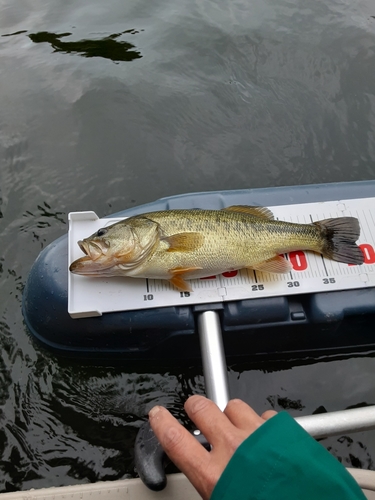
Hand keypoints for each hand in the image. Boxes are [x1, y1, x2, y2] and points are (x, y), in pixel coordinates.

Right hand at [148, 395, 276, 499]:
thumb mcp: (225, 499)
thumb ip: (216, 484)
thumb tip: (211, 478)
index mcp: (213, 476)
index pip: (175, 440)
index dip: (162, 423)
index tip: (159, 414)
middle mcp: (232, 449)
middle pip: (202, 408)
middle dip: (197, 406)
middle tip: (198, 411)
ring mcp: (257, 435)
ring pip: (234, 406)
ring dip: (233, 415)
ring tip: (240, 432)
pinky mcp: (281, 430)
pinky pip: (264, 416)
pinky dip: (264, 424)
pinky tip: (269, 440)